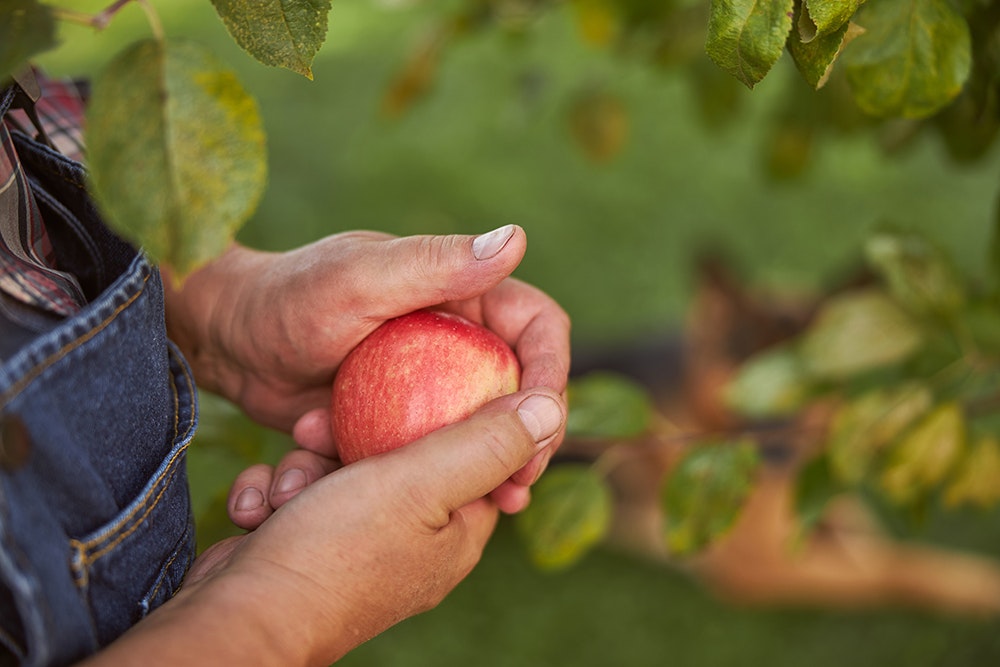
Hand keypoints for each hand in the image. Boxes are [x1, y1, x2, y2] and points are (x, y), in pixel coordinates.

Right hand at [87, 389, 565, 665]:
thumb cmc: (337, 550)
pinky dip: (274, 494)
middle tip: (315, 426)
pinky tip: (258, 504)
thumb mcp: (423, 482)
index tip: (407, 381)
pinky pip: (299, 498)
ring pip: (338, 472)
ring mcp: (357, 550)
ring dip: (303, 467)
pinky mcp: (306, 549)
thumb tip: (552, 407)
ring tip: (283, 486)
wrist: (239, 618)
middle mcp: (413, 545)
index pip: (474, 456)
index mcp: (456, 533)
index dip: (442, 411)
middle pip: (396, 456)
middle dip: (350, 436)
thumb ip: (489, 442)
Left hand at [163, 225, 570, 512]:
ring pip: (482, 430)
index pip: (535, 326)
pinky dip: (436, 477)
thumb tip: (518, 239)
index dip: (552, 370)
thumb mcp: (359, 279)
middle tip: (521, 481)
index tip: (543, 419)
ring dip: (492, 467)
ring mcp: (428, 382)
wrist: (227, 342)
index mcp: (461, 294)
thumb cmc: (288, 297)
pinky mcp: (400, 420)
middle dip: (530, 435)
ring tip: (496, 504)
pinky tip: (437, 505)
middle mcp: (454, 338)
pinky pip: (434, 453)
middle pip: (518, 388)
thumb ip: (437, 264)